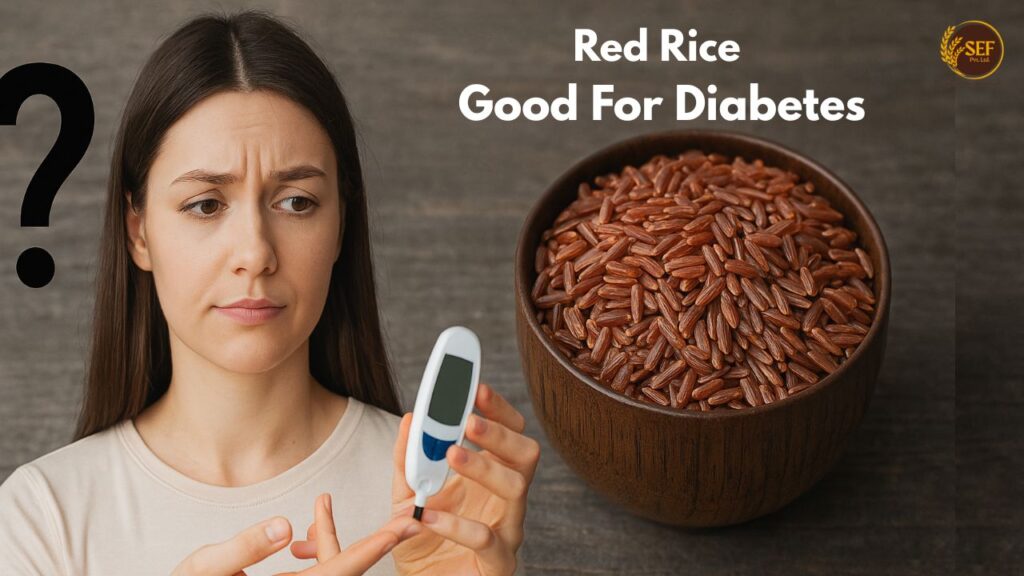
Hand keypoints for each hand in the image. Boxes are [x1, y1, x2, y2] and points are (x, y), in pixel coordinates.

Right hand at [173, 504, 420, 575]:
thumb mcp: (204, 569)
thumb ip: (243, 548)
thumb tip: (285, 525)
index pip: (341, 570)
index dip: (375, 547)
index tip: (404, 528)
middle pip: (345, 568)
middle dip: (375, 541)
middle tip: (407, 517)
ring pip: (328, 568)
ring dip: (332, 538)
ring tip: (324, 503)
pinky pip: (312, 572)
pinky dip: (313, 548)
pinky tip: (305, 528)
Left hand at [390, 382, 541, 575]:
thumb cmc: (424, 539)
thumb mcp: (407, 495)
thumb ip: (407, 460)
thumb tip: (408, 419)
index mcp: (491, 476)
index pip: (511, 432)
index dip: (499, 409)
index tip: (477, 389)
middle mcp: (506, 500)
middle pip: (526, 454)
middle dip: (500, 433)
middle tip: (469, 420)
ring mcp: (507, 530)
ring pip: (516, 489)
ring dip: (484, 467)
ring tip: (451, 454)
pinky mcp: (497, 563)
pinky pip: (487, 540)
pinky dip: (457, 525)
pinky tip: (429, 515)